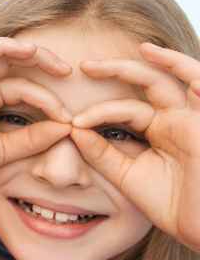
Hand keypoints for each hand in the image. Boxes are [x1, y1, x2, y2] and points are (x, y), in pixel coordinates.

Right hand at [0, 37, 73, 190]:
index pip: (23, 84)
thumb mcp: (7, 149)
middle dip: (35, 55)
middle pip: (4, 55)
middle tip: (64, 69)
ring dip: (1, 46)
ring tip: (27, 50)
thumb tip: (67, 127)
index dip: (49, 98)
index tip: (69, 120)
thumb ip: (34, 138)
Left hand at [71, 43, 199, 249]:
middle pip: (148, 83)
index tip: (71, 122)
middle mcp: (178, 120)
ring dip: (154, 62)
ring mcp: (195, 119)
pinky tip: (159, 59)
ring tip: (132, 53)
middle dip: (117, 71)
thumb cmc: (174, 206)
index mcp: (159, 131)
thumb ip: (102, 153)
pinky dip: (186, 72)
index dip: (97, 112)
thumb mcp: (128, 176)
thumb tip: (72, 128)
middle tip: (85, 66)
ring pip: (176, 78)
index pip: (125, 109)